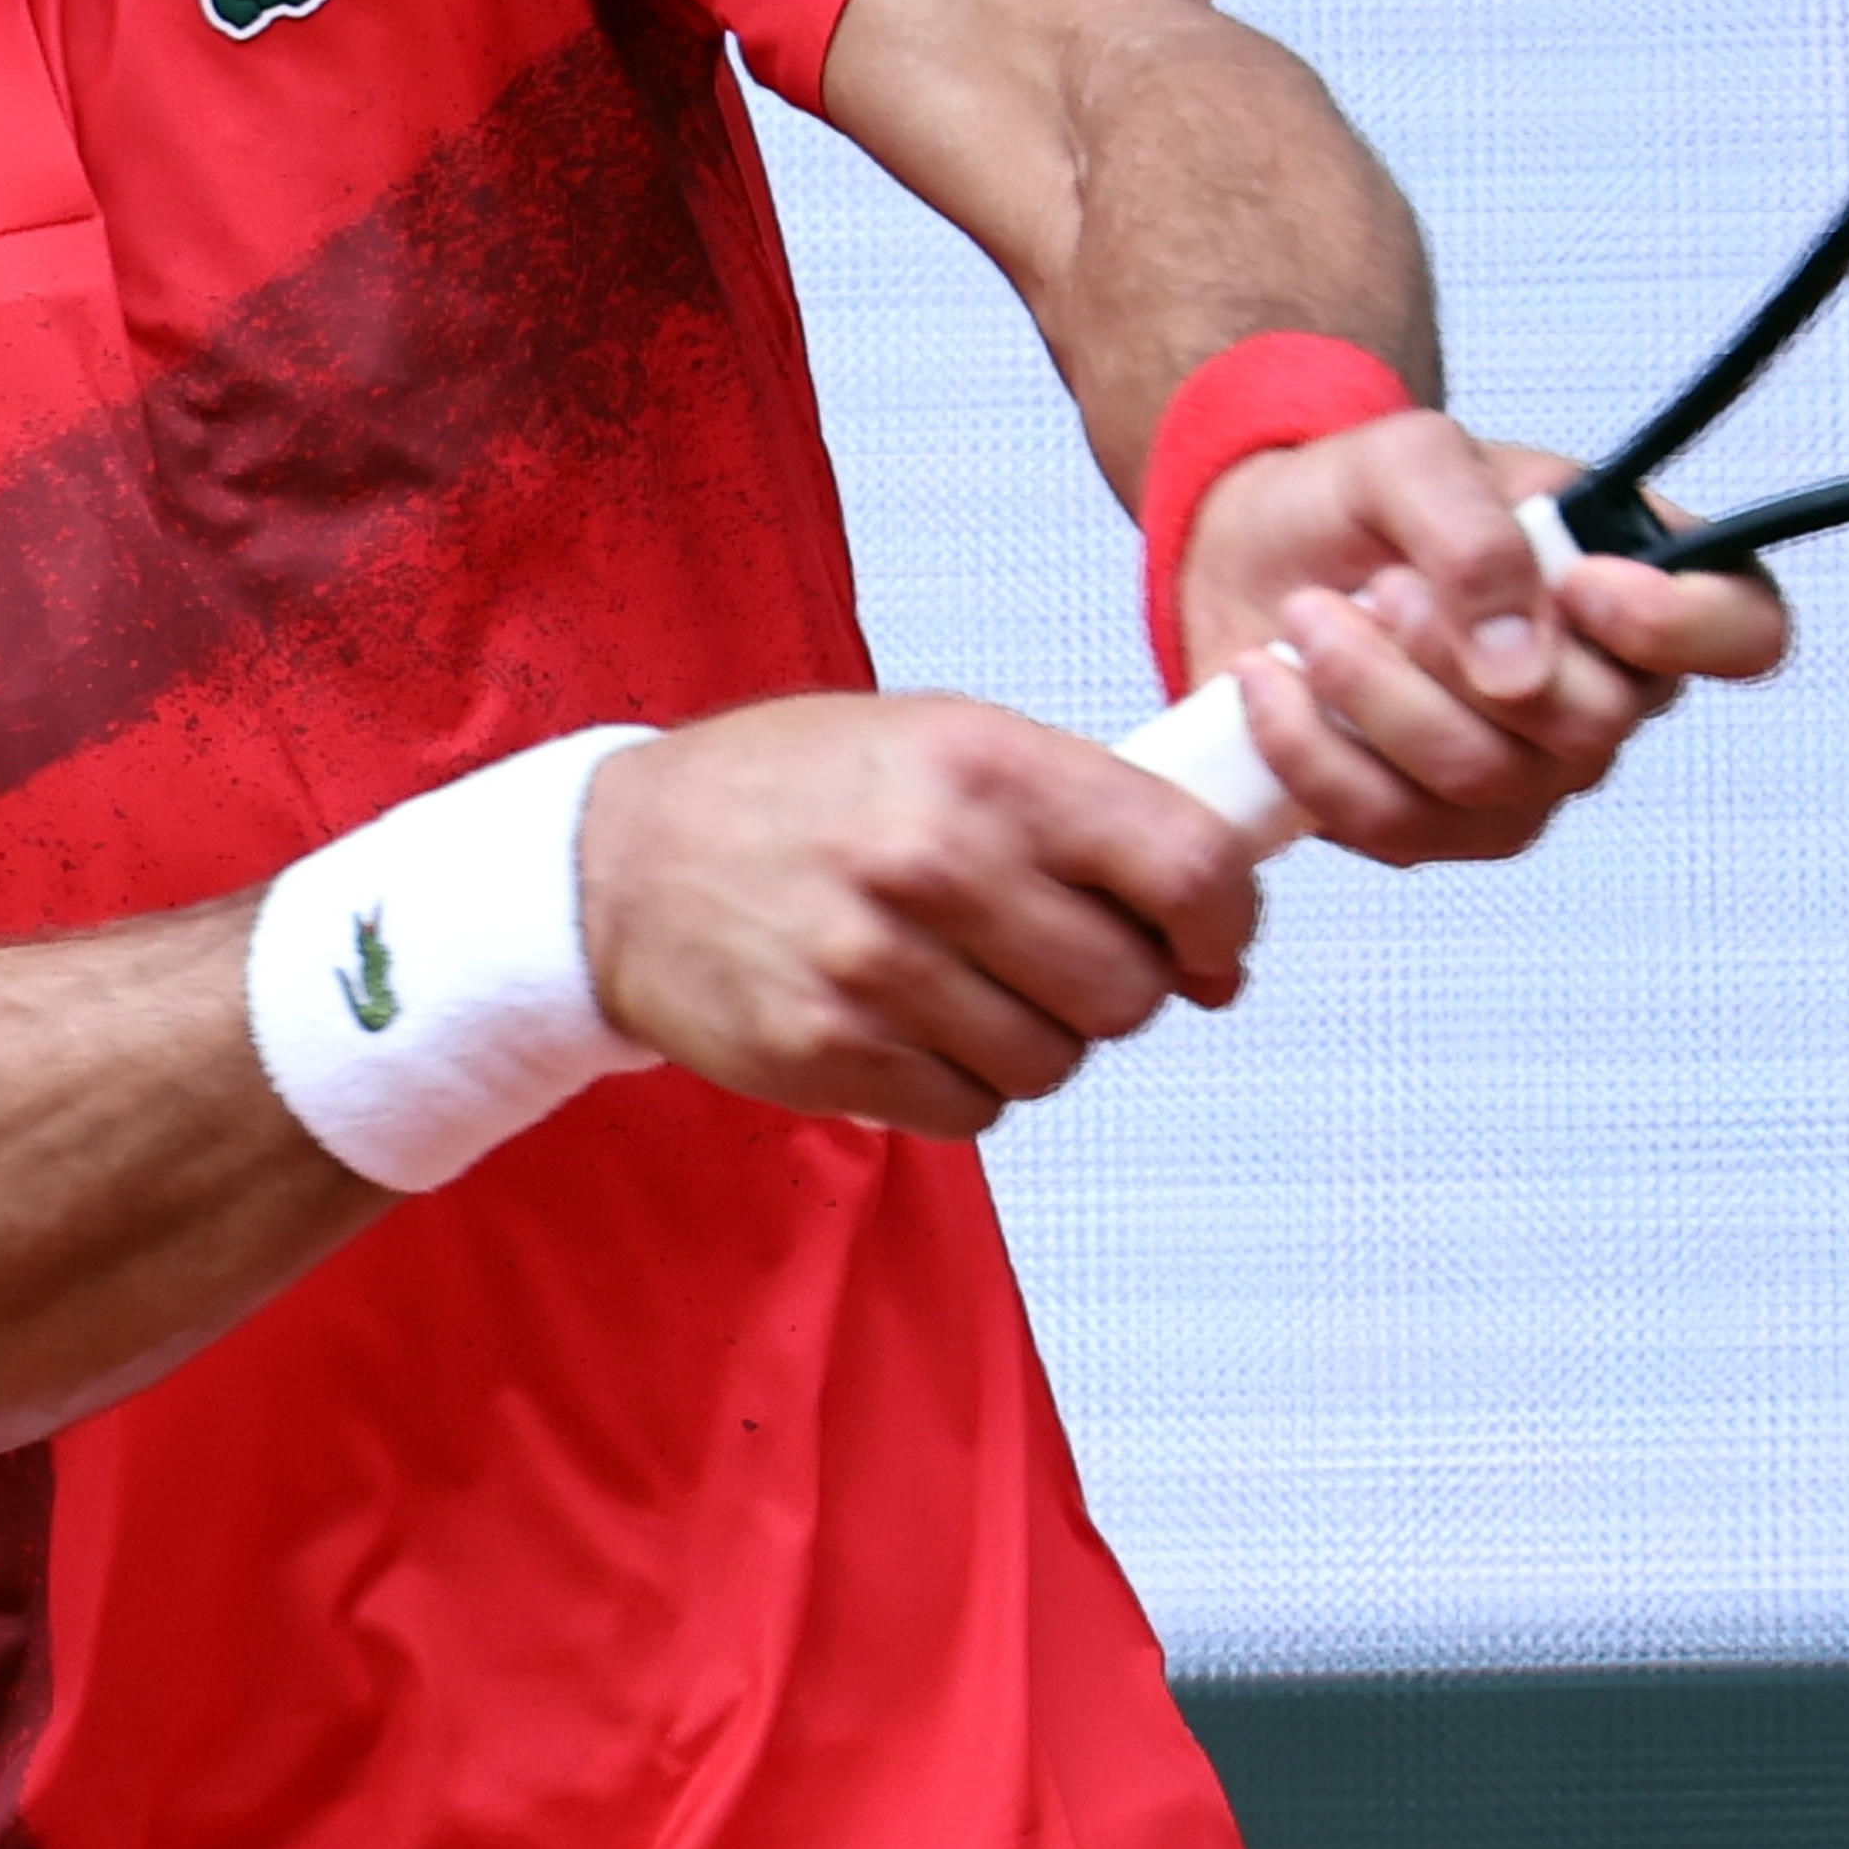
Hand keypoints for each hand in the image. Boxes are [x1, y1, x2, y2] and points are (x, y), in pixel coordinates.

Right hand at [576, 694, 1259, 1137]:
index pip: (1186, 867)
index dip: (1225, 923)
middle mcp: (936, 862)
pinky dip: (965, 1082)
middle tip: (1068, 959)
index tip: (1212, 943)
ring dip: (1039, 1039)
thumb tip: (1213, 917)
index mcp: (986, 764)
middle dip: (1124, 988)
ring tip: (973, 985)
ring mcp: (878, 969)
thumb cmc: (802, 790)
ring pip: (1055, 1061)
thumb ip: (1080, 809)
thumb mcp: (946, 738)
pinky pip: (973, 1111)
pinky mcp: (830, 1056)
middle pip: (1129, 987)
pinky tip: (915, 1023)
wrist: (623, 862)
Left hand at [1172, 411, 1791, 866]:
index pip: (1746, 631)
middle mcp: (1605, 691)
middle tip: (1382, 585)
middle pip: (1591, 726)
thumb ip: (1476, 533)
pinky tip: (1272, 682)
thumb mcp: (1410, 457)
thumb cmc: (1357, 497)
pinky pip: (1394, 826)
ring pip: (1483, 780)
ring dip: (1374, 691)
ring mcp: (1528, 775)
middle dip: (1457, 653)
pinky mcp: (1436, 829)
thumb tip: (1519, 667)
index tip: (1583, 587)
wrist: (1253, 554)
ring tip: (1312, 617)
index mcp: (1639, 578)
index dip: (1687, 627)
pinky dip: (1315, 749)